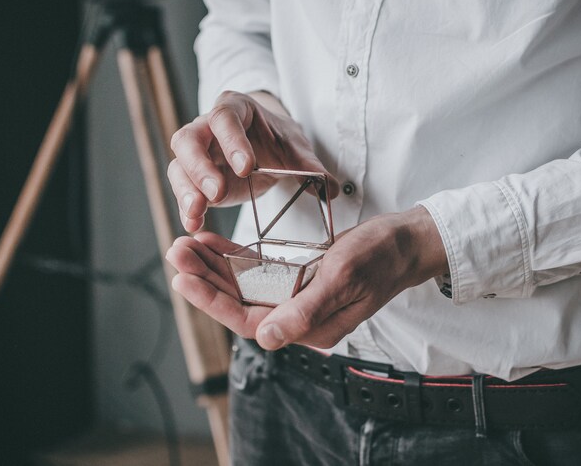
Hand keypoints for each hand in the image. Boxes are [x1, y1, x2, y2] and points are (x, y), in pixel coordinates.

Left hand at [165, 207, 447, 348]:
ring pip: (244, 285)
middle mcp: (297, 316)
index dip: (212, 301)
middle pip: (239, 301)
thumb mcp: (343, 280)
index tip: (183, 278)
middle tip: (176, 250)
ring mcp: (295, 296)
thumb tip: (266, 339)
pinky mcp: (297, 278)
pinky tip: (212, 243)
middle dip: (205, 278)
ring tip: (185, 244)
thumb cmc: (379, 258)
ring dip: (214, 266)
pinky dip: (235, 257)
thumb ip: (305, 311)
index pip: (248, 320)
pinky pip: (258, 271)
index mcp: (308, 327)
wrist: (404, 242)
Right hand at [167, 90, 338, 231]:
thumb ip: (311, 167)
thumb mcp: (296, 149)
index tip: (246, 168)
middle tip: (216, 193)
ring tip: (196, 213)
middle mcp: (206, 127)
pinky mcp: (193, 178)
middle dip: (199, 167)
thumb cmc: (278, 141)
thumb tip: (331, 190)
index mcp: (235, 109)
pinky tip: (194, 224)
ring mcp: (196, 153)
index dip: (231, 141)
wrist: (267, 147)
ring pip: (179, 165)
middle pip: (188, 139)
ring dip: (186, 190)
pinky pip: (182, 190)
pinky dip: (186, 208)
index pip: (225, 117)